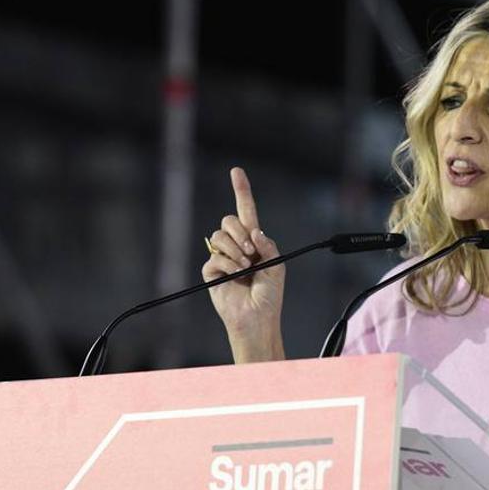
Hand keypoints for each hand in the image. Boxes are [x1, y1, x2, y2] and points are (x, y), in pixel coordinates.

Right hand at [202, 168, 284, 359]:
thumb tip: (255, 231)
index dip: (241, 190)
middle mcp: (237, 246)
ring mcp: (223, 258)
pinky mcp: (211, 272)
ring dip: (235, 250)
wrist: (258, 318)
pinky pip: (214, 257)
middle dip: (240, 233)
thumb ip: (268, 245)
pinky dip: (227, 264)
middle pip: (228, 221)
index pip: (246, 210)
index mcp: (254, 241)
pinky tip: (236, 276)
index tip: (236, 171)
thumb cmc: (270, 295)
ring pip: (219, 237)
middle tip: (252, 251)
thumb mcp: (277, 265)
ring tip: (245, 268)